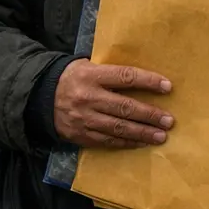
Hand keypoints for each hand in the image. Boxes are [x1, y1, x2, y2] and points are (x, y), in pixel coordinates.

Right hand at [53, 59, 173, 148]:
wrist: (39, 97)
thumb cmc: (71, 77)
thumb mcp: (87, 65)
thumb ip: (110, 72)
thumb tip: (142, 77)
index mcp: (92, 75)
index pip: (126, 77)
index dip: (148, 82)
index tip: (168, 87)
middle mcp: (89, 97)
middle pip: (125, 107)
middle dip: (149, 115)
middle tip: (169, 120)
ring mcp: (85, 119)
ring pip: (118, 128)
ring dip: (142, 133)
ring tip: (161, 136)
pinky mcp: (81, 135)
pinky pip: (108, 141)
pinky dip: (127, 142)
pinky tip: (141, 143)